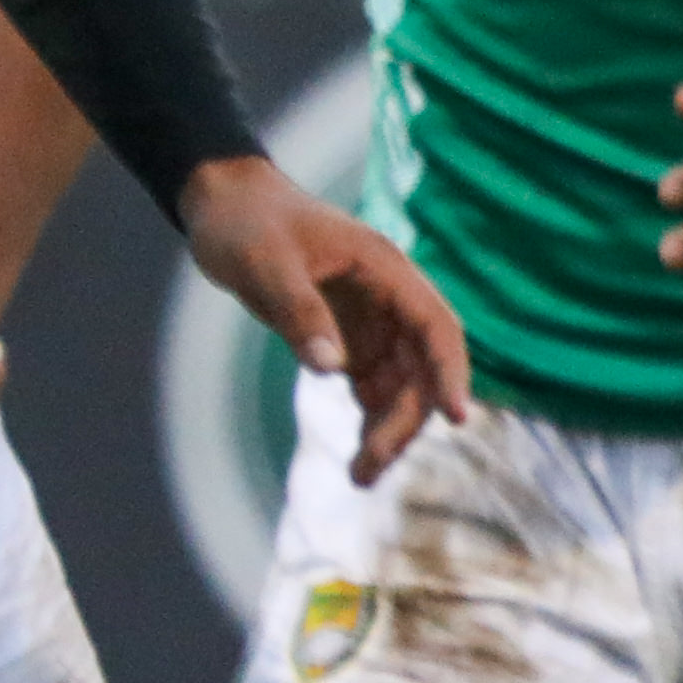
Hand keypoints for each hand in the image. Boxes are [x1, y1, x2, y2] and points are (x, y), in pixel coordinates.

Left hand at [179, 156, 469, 478]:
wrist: (225, 205)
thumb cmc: (246, 222)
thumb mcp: (265, 264)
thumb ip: (300, 313)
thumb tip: (331, 369)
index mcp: (386, 271)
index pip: (436, 326)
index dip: (451, 371)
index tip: (457, 418)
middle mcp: (391, 301)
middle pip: (422, 368)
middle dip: (406, 419)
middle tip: (370, 466)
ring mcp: (374, 323)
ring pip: (402, 386)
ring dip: (390, 430)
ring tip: (361, 477)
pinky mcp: (350, 339)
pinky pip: (374, 389)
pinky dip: (371, 422)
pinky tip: (358, 458)